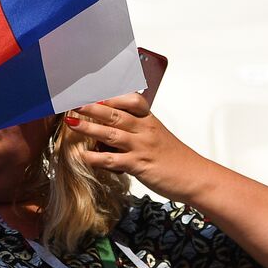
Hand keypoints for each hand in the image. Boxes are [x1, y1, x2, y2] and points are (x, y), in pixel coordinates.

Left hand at [66, 91, 208, 201]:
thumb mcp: (156, 136)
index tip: (93, 90)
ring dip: (89, 128)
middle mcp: (145, 130)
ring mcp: (142, 147)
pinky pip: (113, 160)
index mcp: (150, 120)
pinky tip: (83, 156)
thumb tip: (110, 129)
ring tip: (72, 122)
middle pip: (116, 114)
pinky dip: (96, 158)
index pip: (132, 100)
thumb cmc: (174, 158)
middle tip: (74, 101)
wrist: (195, 177)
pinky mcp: (139, 166)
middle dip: (93, 107)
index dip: (112, 95)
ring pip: (112, 134)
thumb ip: (136, 130)